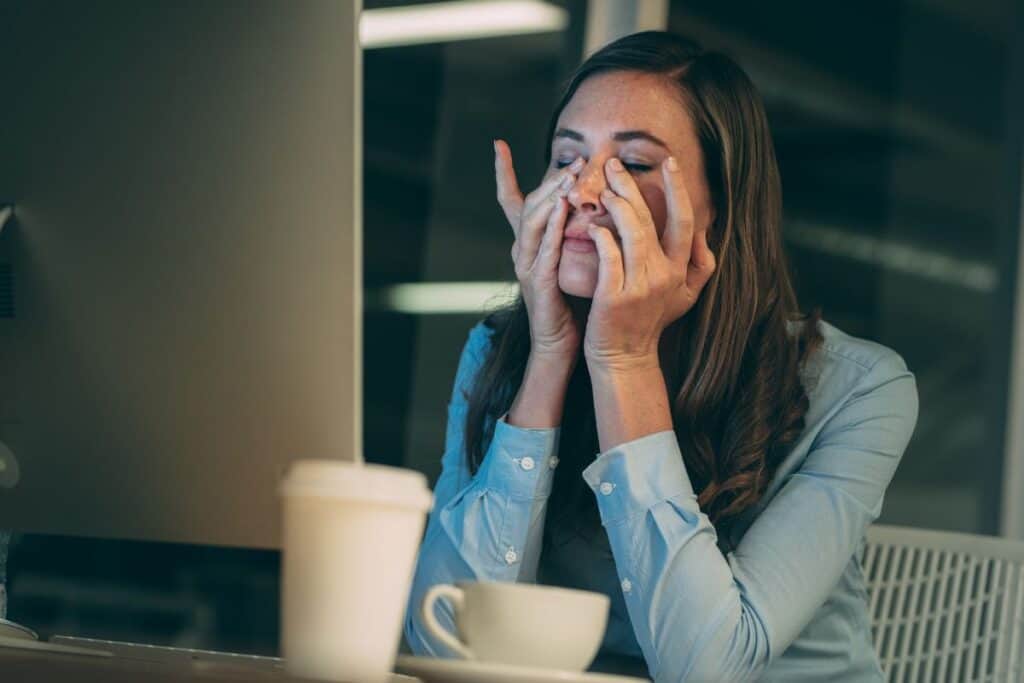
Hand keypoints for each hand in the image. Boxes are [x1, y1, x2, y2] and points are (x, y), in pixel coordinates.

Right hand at [494, 139, 584, 359]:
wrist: (560, 344)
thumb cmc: (570, 302)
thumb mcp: (569, 259)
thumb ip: (572, 233)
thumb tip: (588, 202)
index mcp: (528, 243)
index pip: (511, 200)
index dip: (504, 172)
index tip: (497, 144)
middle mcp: (522, 250)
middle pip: (528, 204)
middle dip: (549, 180)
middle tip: (573, 159)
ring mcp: (526, 265)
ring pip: (533, 221)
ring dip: (551, 196)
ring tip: (569, 175)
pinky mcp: (537, 282)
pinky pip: (544, 247)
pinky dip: (552, 226)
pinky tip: (562, 208)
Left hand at [583, 156, 715, 370]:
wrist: (625, 357)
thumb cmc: (650, 323)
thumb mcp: (685, 297)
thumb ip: (700, 266)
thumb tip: (705, 236)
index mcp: (679, 269)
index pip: (684, 220)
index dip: (678, 189)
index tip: (669, 162)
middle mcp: (663, 274)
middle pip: (651, 219)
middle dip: (630, 186)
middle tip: (613, 165)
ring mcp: (639, 285)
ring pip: (631, 232)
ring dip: (615, 205)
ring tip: (601, 190)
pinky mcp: (614, 296)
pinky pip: (608, 256)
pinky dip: (600, 237)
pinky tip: (592, 226)